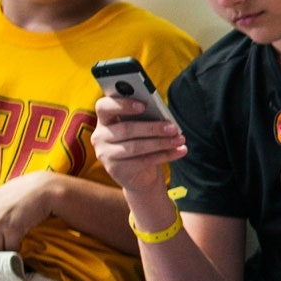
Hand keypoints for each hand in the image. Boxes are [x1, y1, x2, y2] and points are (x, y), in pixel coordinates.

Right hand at [91, 94, 186, 212]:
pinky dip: (165, 155)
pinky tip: (180, 151)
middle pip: (126, 129)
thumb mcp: (142, 129)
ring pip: (135, 147)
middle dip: (153, 128)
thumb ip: (146, 119)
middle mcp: (100, 136)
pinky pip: (143, 161)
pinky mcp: (115, 170)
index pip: (104, 107)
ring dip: (161, 142)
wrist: (140, 176)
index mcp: (105, 120)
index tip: (144, 105)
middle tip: (173, 128)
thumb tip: (164, 116)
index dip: (122, 105)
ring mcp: (105, 155)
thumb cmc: (142, 144)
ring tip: (180, 139)